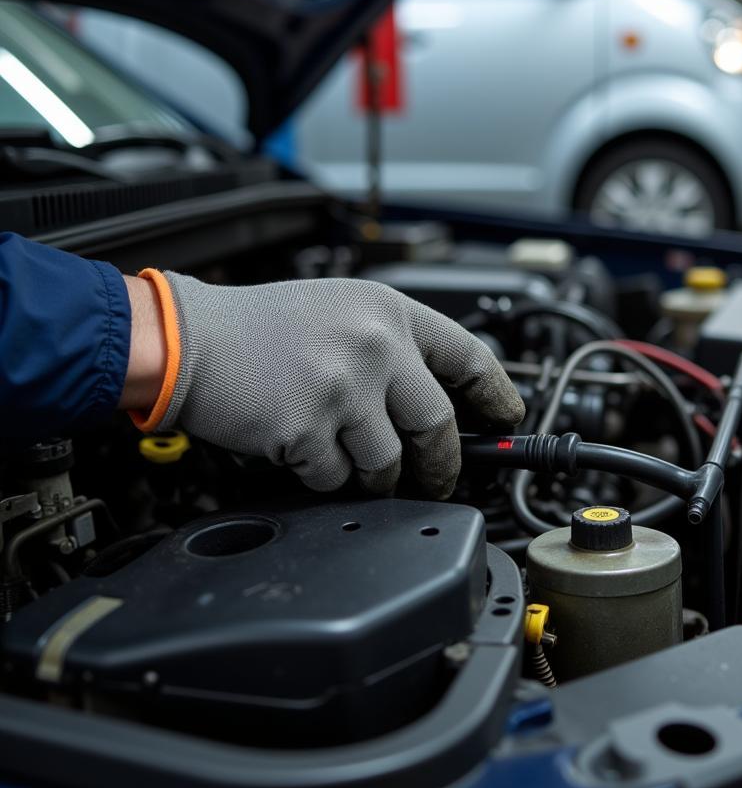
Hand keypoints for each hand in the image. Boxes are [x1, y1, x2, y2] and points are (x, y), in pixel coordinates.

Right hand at [122, 273, 524, 496]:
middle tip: (437, 477)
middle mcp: (374, 345)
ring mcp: (344, 388)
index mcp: (387, 312)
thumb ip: (390, 346)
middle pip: (438, 424)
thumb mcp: (340, 309)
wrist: (189, 339)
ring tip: (347, 455)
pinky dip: (324, 475)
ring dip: (373, 473)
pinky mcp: (309, 429)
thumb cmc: (259, 326)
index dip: (497, 395)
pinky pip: (336, 477)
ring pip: (389, 461)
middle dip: (441, 463)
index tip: (506, 418)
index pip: (469, 355)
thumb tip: (435, 398)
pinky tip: (302, 447)